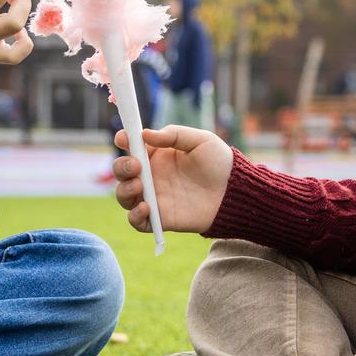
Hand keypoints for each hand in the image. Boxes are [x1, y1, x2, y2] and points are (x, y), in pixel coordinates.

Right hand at [111, 126, 232, 233]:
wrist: (234, 193)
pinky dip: (134, 215)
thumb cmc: (218, 163)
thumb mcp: (200, 140)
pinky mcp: (160, 218)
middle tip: (136, 166)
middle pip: (122, 172)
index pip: (131, 147)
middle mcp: (151, 176)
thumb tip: (145, 134)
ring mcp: (154, 197)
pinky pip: (137, 221)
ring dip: (125, 190)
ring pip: (124, 196)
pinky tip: (146, 207)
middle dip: (121, 167)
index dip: (123, 141)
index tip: (124, 138)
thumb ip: (173, 135)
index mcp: (156, 155)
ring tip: (140, 185)